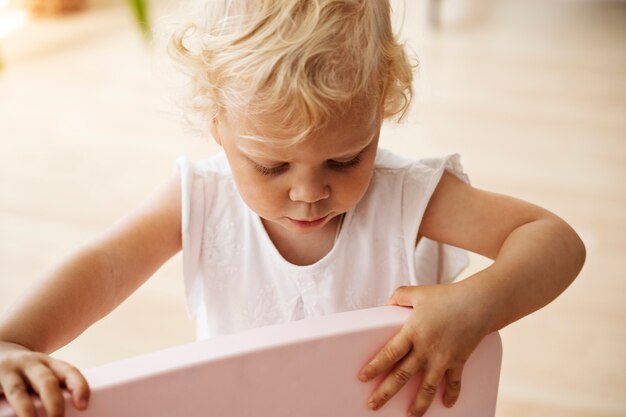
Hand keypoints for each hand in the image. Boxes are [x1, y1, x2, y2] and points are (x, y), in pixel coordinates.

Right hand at [0, 341, 89, 416]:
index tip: (83, 406)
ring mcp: (9, 372)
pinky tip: (5, 415)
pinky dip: (1, 404)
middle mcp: (31, 364)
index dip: (78, 387)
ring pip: (18, 390)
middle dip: (54, 402)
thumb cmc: (28, 374)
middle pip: (46, 381)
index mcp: (50, 363)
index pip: (69, 372)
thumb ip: (55, 390)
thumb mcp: (43, 375)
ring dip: (26, 410)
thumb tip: (69, 414)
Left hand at [357, 283, 489, 416]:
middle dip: (386, 393)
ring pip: (427, 387)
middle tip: (373, 405)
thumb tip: (386, 304)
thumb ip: (399, 296)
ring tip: (410, 416)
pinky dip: (451, 395)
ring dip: (418, 404)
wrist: (479, 303)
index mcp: (413, 331)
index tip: (362, 378)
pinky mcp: (458, 362)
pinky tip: (446, 404)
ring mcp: (443, 358)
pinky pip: (454, 383)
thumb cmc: (447, 296)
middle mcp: (426, 349)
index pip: (389, 353)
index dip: (375, 367)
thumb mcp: (418, 293)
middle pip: (402, 375)